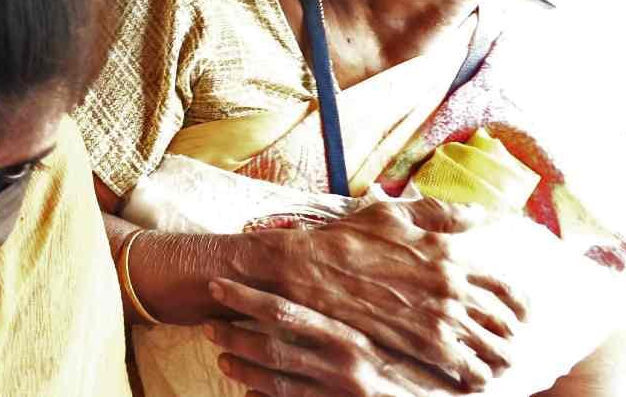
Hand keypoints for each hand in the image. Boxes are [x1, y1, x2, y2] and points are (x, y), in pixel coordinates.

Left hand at [206, 278, 460, 396]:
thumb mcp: (398, 318)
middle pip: (271, 346)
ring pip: (275, 380)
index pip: (284, 310)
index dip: (245, 298)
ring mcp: (338, 392)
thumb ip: (366, 285)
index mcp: (349, 332)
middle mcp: (340, 363)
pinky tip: (246, 392)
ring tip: (220, 356)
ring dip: (242, 367)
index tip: (216, 284)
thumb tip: (335, 243)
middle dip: (234, 332)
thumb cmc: (421, 354)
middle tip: (205, 322)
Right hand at [254, 199, 528, 389]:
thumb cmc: (349, 239)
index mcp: (449, 254)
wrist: (313, 270)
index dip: (519, 308)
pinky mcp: (426, 345)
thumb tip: (479, 213)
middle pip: (508, 324)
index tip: (517, 316)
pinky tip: (466, 376)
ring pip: (496, 351)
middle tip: (501, 342)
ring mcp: (442, 318)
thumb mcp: (393, 215)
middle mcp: (453, 287)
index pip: (506, 289)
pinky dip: (476, 377)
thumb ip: (439, 214)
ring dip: (498, 360)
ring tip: (489, 364)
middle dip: (509, 336)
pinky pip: (472, 372)